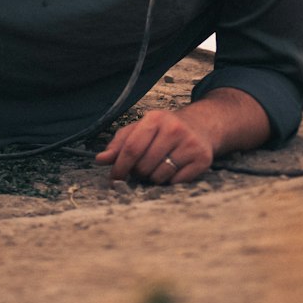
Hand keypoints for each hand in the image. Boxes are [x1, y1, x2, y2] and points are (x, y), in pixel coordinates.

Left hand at [95, 108, 215, 184]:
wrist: (201, 127)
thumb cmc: (164, 130)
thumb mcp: (141, 129)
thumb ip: (119, 144)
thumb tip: (100, 159)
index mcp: (155, 118)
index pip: (131, 149)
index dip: (119, 168)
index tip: (114, 179)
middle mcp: (174, 129)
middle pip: (143, 166)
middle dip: (139, 173)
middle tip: (144, 167)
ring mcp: (190, 144)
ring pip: (159, 177)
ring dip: (154, 178)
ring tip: (160, 166)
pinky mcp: (202, 159)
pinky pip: (176, 183)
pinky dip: (171, 182)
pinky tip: (174, 169)